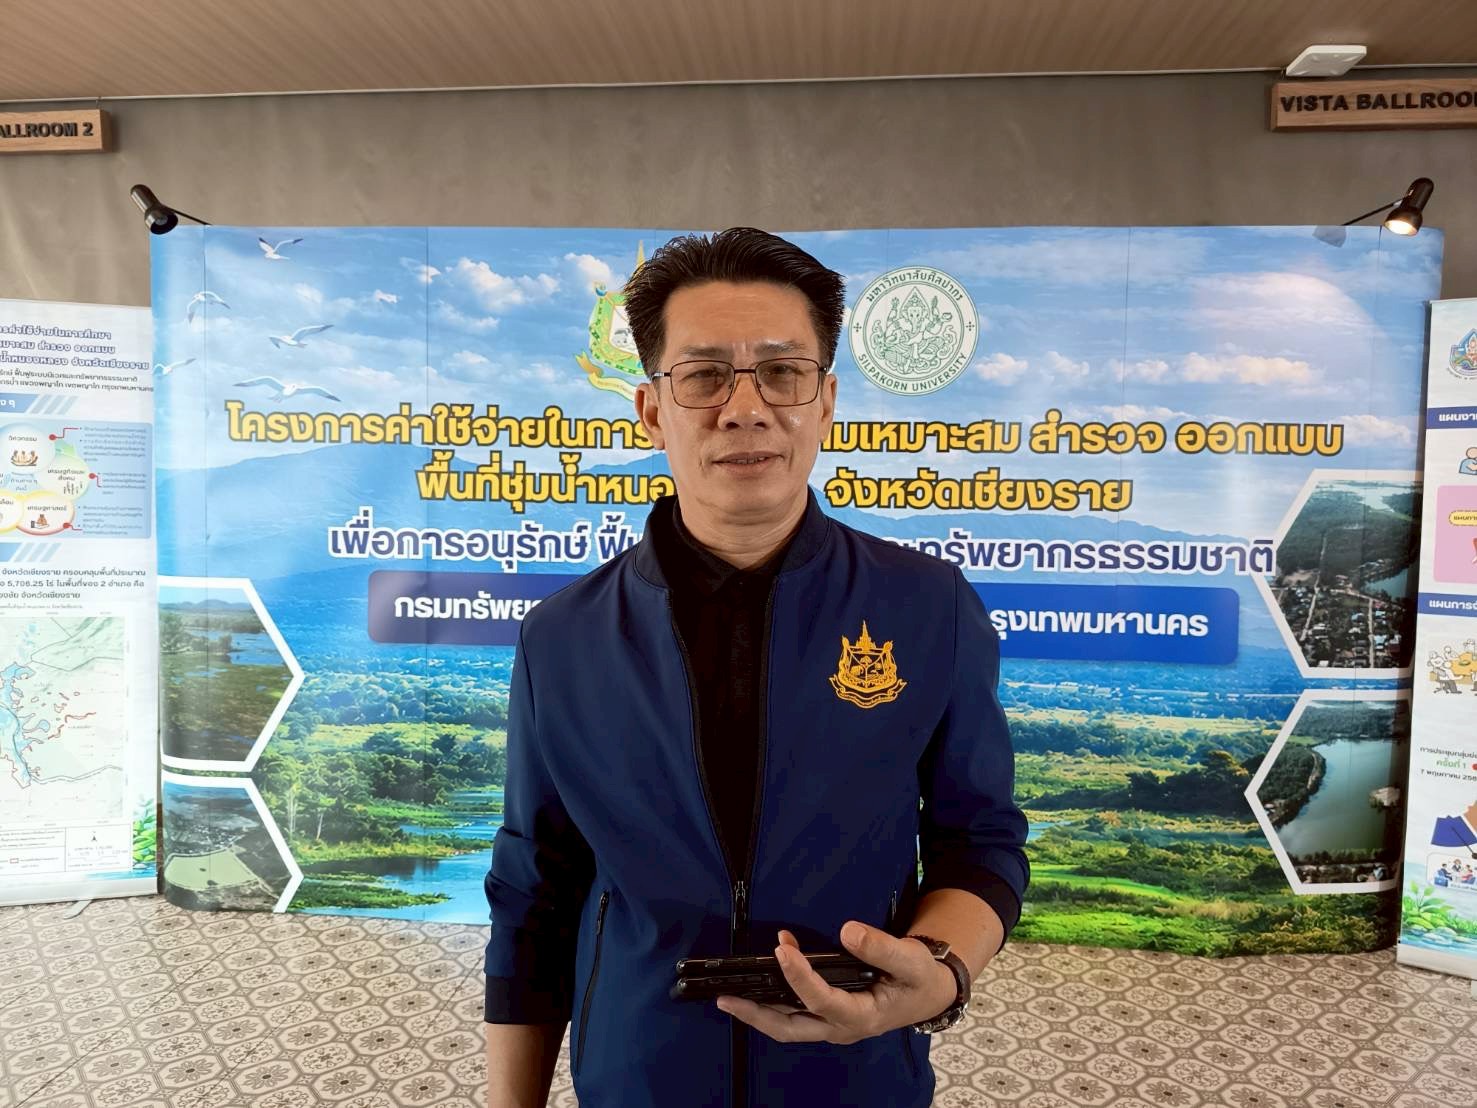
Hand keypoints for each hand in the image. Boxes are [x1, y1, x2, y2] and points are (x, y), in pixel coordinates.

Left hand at [714, 922, 956, 1044]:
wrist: (928, 993)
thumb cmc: (919, 977)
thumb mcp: (911, 960)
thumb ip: (882, 947)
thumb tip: (848, 931)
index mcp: (863, 1016)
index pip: (822, 1001)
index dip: (799, 977)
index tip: (783, 949)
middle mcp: (842, 1028)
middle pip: (791, 1029)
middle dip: (756, 1015)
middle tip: (726, 998)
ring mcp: (833, 1025)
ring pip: (788, 1027)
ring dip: (758, 1012)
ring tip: (728, 995)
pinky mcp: (828, 1016)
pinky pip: (795, 1014)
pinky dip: (774, 999)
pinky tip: (764, 974)